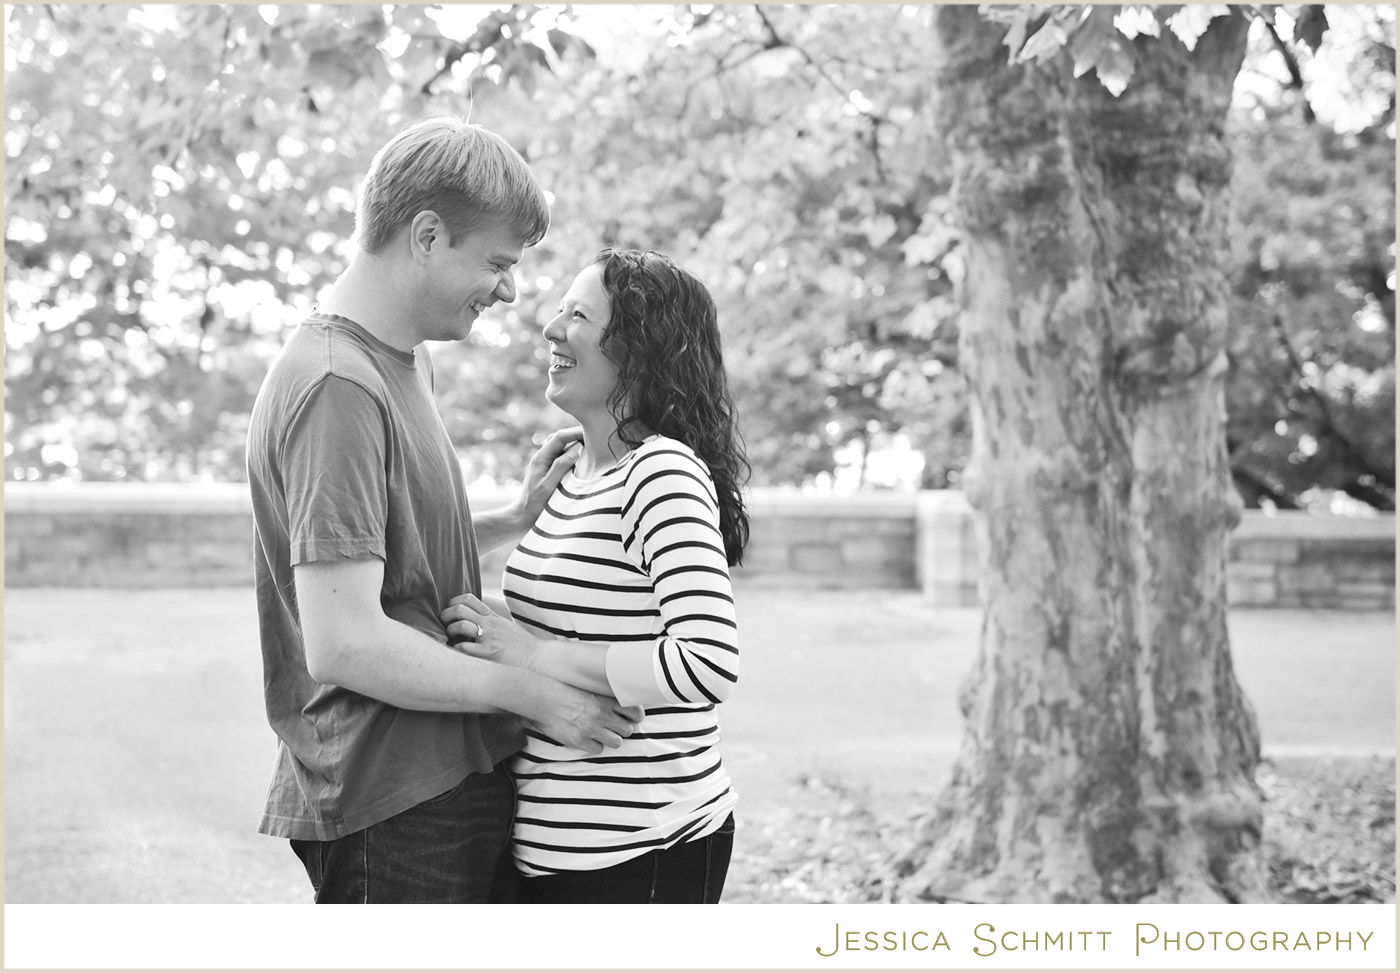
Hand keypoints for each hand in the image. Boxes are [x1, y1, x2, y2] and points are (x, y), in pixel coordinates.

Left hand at [442, 593, 537, 669]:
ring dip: (450, 632)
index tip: (451, 611)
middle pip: (459, 609)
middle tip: (443, 624)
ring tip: (451, 640)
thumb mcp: (504, 625)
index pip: (468, 598)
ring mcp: (489, 637)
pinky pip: (464, 648)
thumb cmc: (520, 645)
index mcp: (492, 616)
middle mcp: (489, 624)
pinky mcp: (489, 653)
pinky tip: (457, 654)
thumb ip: (489, 620)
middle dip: (445, 615)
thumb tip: (473, 620)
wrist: (538, 657)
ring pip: (460, 625)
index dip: (454, 602)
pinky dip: (456, 650)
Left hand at [517, 427, 582, 525]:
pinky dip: (571, 453)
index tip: (591, 433)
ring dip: (573, 444)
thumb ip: (561, 467)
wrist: (524, 516)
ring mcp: (544, 463)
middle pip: (559, 438)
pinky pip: (560, 456)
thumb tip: (575, 451)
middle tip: (593, 437)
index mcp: (540, 458)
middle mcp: (541, 457)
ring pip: (560, 446)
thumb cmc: (535, 504)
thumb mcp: (549, 486)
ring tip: (589, 445)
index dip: (575, 432)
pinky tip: (580, 459)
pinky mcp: (547, 469)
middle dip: (575, 435)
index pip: (559, 437)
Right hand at [528, 687, 645, 753]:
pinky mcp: (580, 740)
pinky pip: (598, 749)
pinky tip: (589, 739)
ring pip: (617, 742)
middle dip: (623, 729)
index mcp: (605, 699)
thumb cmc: (563, 689)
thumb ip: (604, 694)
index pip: (635, 711)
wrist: (542, 697)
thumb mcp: (588, 687)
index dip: (635, 716)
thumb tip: (619, 696)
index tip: (632, 717)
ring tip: (602, 734)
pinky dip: (595, 746)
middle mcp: (602, 714)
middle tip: (615, 727)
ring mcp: (592, 728)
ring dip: (611, 739)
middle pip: (628, 730)